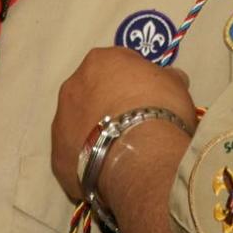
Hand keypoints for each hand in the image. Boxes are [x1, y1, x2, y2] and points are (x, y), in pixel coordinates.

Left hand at [51, 46, 197, 198]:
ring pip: (79, 125)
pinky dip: (90, 160)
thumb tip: (171, 78)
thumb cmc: (159, 109)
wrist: (140, 155)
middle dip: (108, 104)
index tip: (148, 96)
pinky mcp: (58, 157)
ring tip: (121, 151)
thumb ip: (166, 79)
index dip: (134, 80)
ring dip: (95, 132)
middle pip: (91, 92)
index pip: (116, 64)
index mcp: (99, 62)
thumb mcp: (175, 85)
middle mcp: (72, 86)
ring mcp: (61, 122)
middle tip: (133, 123)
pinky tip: (110, 170)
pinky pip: (76, 156)